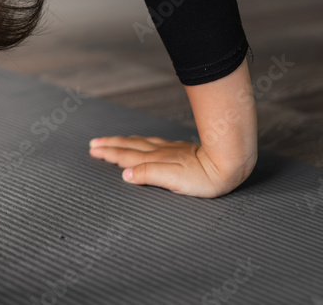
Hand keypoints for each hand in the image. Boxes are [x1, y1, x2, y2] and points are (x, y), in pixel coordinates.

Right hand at [88, 135, 253, 197]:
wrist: (228, 164)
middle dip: (110, 145)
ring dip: (123, 142)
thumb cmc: (204, 178)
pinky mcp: (180, 150)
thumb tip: (125, 174)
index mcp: (155, 160)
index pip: (126, 156)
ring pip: (139, 143)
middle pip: (129, 147)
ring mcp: (169, 150)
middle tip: (94, 144)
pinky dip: (140, 142)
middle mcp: (159, 153)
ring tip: (111, 141)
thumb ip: (148, 175)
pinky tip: (143, 142)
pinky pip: (152, 143)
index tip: (94, 150)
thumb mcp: (173, 180)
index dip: (109, 154)